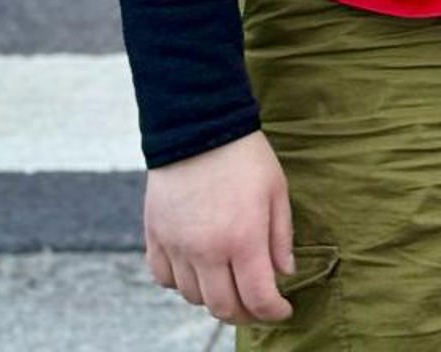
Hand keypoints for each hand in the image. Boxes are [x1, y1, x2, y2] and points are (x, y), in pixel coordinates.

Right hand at [143, 128, 295, 325]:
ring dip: (214, 298)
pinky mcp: (155, 237)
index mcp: (243, 238)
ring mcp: (178, 246)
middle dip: (245, 314)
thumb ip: (281, 236)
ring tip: (230, 283)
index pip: (258, 297)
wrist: (198, 126)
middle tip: (258, 306)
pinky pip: (165, 279)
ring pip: (193, 297)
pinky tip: (197, 270)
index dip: (273, 312)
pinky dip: (182, 283)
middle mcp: (207, 250)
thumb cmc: (245, 156)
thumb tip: (284, 273)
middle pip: (223, 307)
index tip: (283, 310)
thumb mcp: (276, 190)